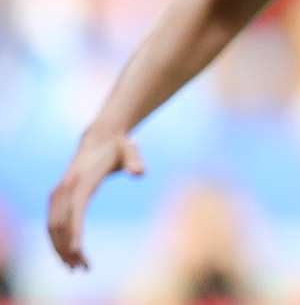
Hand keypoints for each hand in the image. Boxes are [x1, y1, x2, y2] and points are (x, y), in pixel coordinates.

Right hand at [48, 130, 145, 269]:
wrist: (99, 138)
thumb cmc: (119, 147)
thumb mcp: (131, 149)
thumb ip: (135, 160)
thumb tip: (140, 172)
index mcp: (81, 179)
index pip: (75, 209)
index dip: (75, 230)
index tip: (78, 250)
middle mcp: (65, 188)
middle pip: (61, 224)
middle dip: (68, 248)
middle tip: (82, 268)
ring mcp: (58, 193)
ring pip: (52, 227)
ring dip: (60, 248)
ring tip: (76, 268)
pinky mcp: (57, 198)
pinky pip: (52, 223)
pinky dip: (58, 240)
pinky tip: (70, 254)